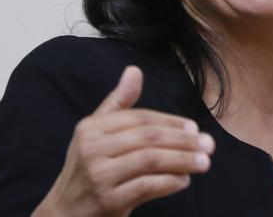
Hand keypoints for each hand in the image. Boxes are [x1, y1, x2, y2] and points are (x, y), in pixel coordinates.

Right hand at [32, 66, 214, 216]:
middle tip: (208, 144)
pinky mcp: (108, 201)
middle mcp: (92, 148)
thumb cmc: (87, 170)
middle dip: (183, 140)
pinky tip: (184, 180)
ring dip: (182, 160)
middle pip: (148, 137)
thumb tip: (134, 70)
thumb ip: (118, 103)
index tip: (194, 127)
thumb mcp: (96, 134)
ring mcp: (99, 175)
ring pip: (150, 160)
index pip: (140, 118)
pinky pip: (147, 186)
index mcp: (91, 128)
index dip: (171, 121)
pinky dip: (169, 182)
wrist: (64, 215)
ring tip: (204, 162)